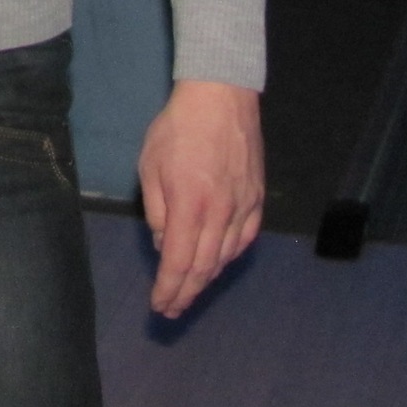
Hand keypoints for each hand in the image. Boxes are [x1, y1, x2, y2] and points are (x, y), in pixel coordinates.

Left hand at [137, 80, 263, 318]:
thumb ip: (156, 210)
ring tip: (190, 290)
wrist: (221, 97)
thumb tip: (163, 244)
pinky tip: (218, 261)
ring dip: (206, 279)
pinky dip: (229, 257)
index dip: (168, 290)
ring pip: (225, 257)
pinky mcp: (257, 199)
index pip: (177, 262)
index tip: (159, 306)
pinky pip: (244, 239)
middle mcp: (219, 213)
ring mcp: (243, 207)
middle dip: (185, 293)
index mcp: (189, 206)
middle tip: (172, 309)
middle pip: (203, 268)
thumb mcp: (150, 166)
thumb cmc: (177, 128)